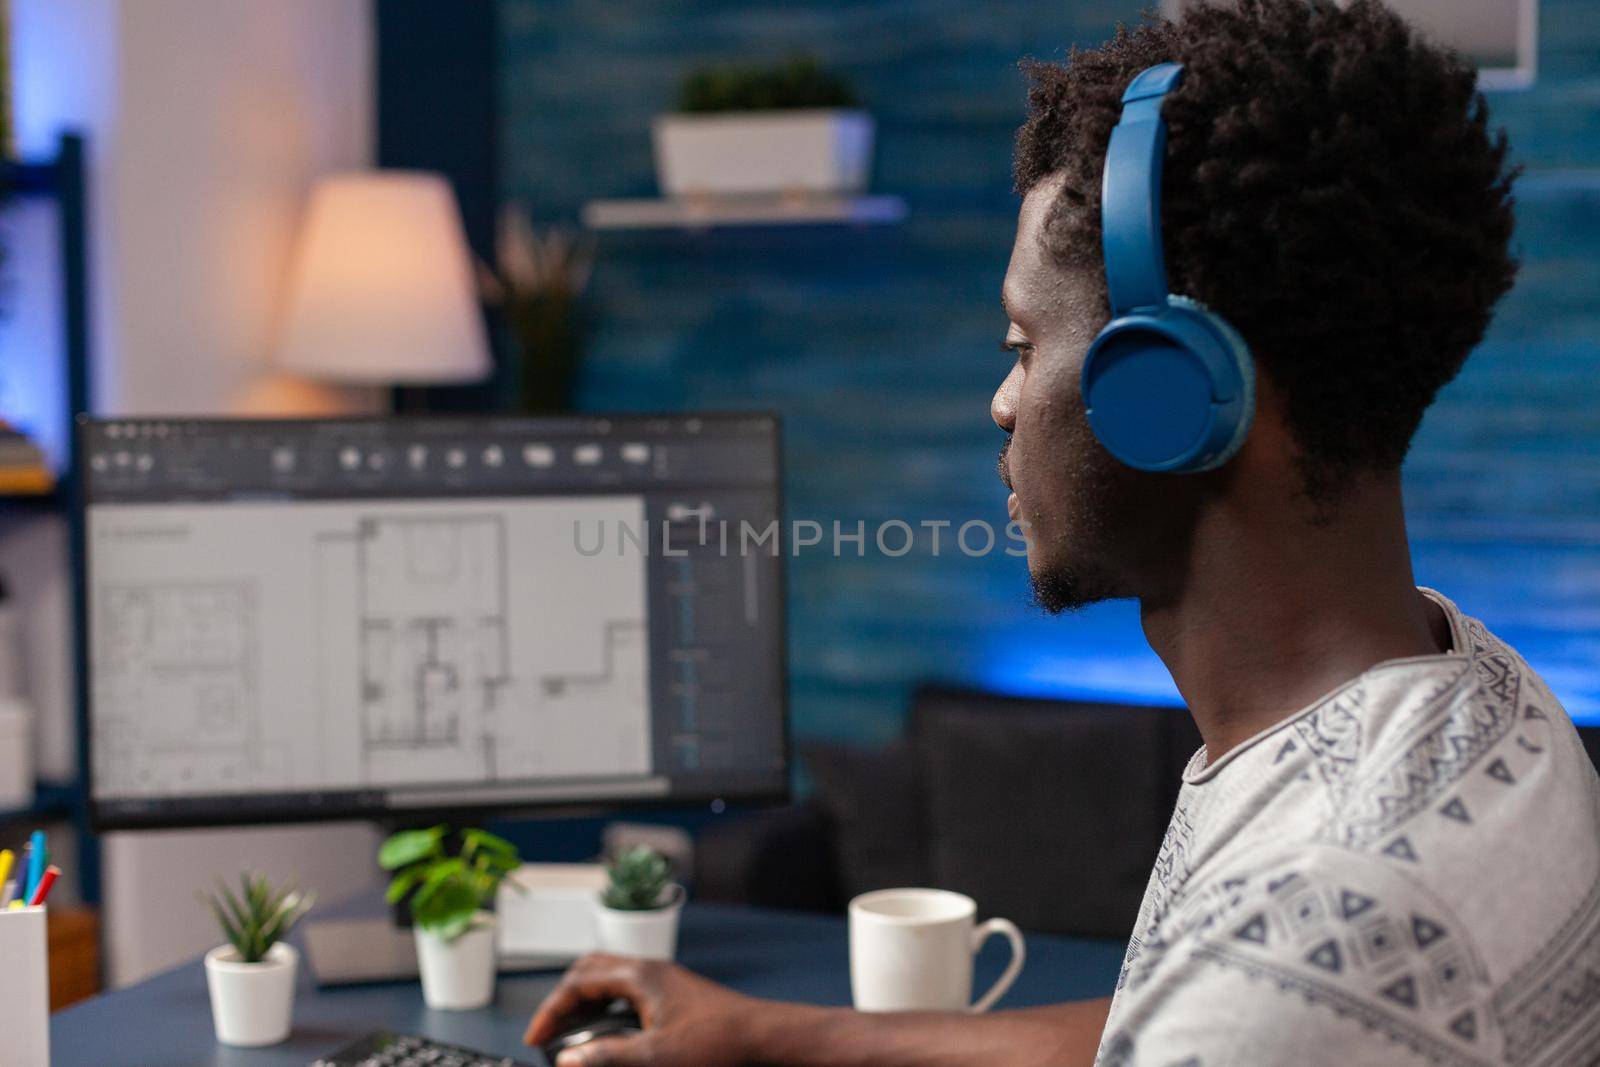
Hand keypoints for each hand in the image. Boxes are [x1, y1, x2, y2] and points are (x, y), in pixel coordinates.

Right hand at [524, 953, 761, 1066]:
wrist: (763, 1037)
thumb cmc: (718, 1041)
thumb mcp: (655, 1056)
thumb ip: (606, 1057)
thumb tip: (568, 1059)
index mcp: (641, 976)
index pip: (579, 980)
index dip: (552, 1009)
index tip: (538, 1036)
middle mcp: (650, 970)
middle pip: (592, 969)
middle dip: (565, 998)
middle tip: (550, 1029)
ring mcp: (664, 981)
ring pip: (611, 979)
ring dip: (587, 1001)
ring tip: (573, 1032)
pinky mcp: (675, 995)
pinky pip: (629, 991)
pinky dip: (609, 1006)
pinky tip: (610, 1032)